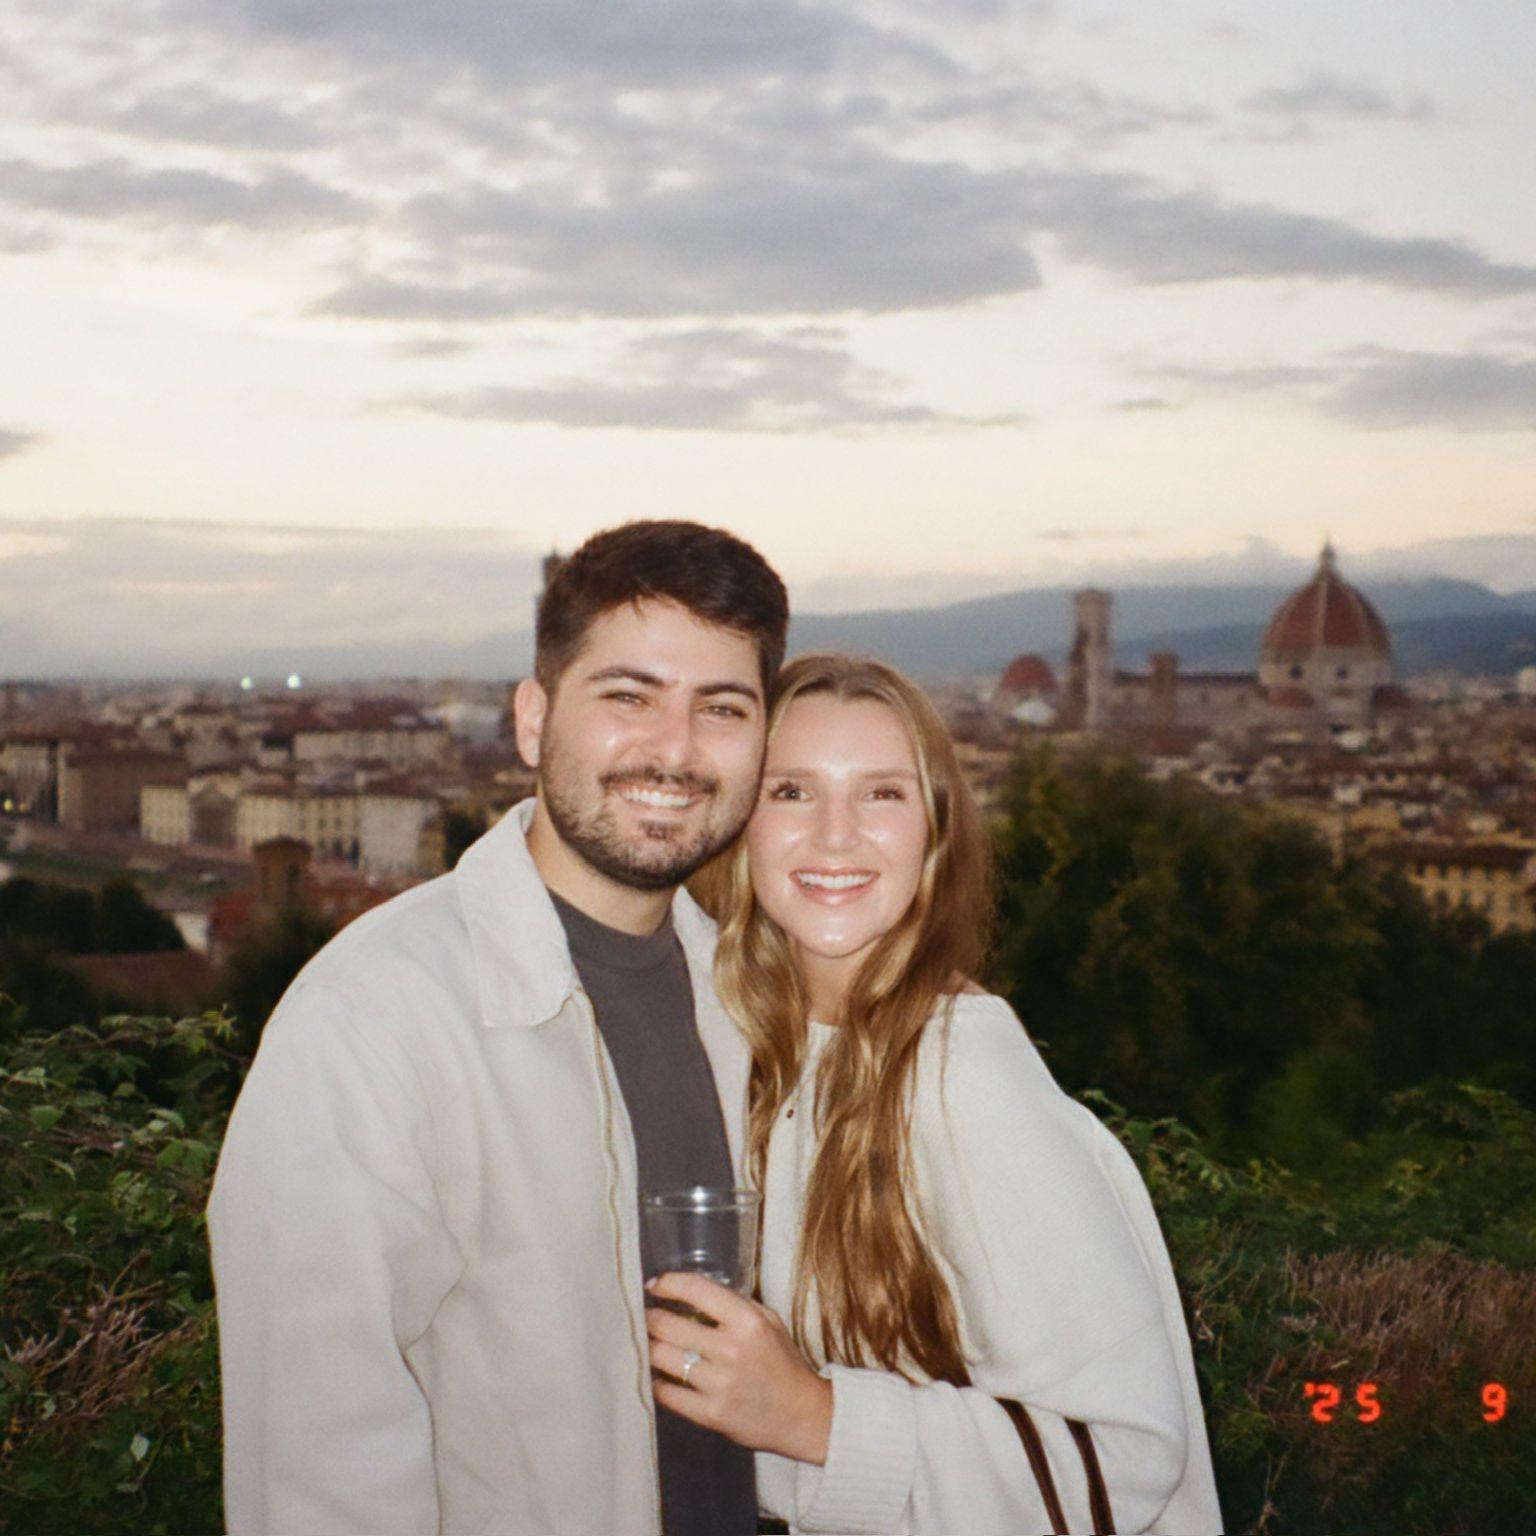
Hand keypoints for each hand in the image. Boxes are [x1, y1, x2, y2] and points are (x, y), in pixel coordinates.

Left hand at [645, 1272, 832, 1464]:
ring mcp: (719, 1383)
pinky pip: (667, 1393)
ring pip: (662, 1357)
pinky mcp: (711, 1414)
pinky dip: (656, 1382)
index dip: (668, 1283)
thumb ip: (735, 1304)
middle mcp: (731, 1349)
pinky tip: (658, 1376)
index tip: (654, 1286)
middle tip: (644, 1316)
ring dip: (649, 1347)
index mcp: (747, 1321)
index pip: (696, 1290)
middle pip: (668, 1325)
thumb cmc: (783, 1363)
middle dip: (649, 1317)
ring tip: (648, 1343)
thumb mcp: (769, 1320)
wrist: (802, 1415)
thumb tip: (693, 1292)